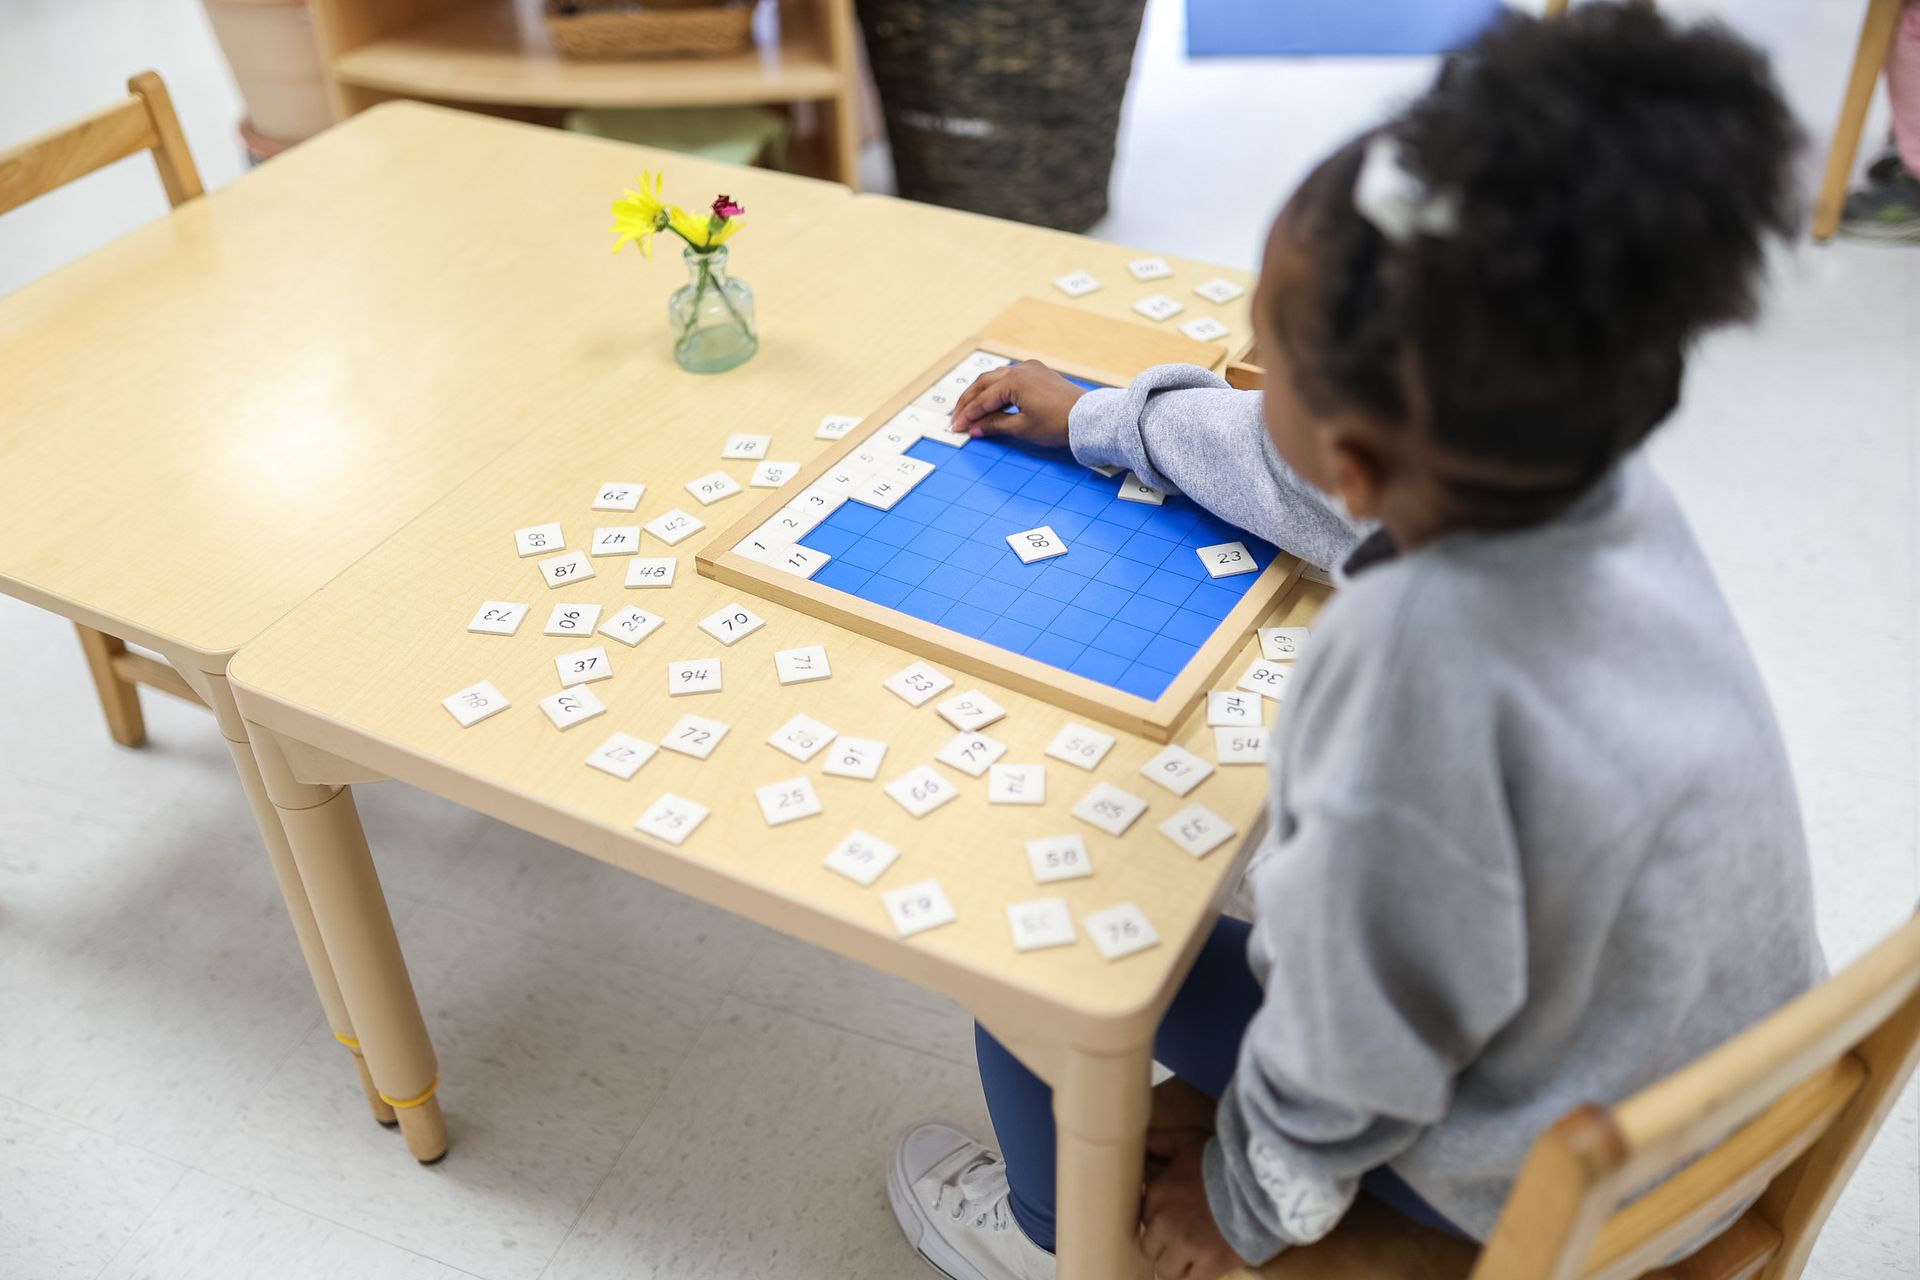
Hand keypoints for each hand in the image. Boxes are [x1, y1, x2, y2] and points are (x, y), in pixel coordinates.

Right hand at [946, 359, 1090, 447]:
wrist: (1087, 418)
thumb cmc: (1057, 423)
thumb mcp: (1022, 428)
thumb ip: (994, 425)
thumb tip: (974, 428)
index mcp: (1013, 381)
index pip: (982, 399)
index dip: (967, 415)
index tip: (957, 427)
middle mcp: (1019, 369)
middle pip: (983, 383)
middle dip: (968, 401)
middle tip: (957, 418)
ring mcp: (1030, 369)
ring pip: (995, 378)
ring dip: (981, 393)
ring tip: (970, 410)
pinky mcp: (1038, 372)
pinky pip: (1010, 377)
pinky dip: (997, 389)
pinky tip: (992, 400)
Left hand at [1141, 1136, 1248, 1279]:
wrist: (1260, 1183)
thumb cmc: (1223, 1159)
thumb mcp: (1187, 1140)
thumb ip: (1160, 1142)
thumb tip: (1139, 1144)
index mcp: (1156, 1195)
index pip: (1143, 1218)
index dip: (1157, 1220)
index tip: (1171, 1218)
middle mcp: (1164, 1224)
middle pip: (1150, 1249)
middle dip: (1163, 1246)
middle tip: (1180, 1241)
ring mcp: (1186, 1248)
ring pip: (1167, 1271)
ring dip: (1177, 1265)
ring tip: (1192, 1258)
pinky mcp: (1209, 1266)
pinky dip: (1197, 1275)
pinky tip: (1206, 1267)